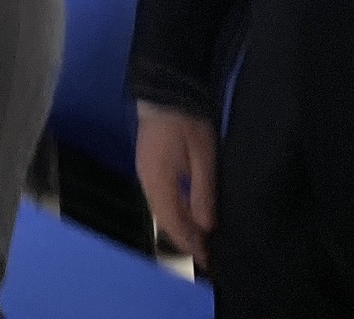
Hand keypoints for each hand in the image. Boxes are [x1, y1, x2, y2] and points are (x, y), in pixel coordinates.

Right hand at [136, 104, 216, 266]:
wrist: (165, 90)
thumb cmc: (187, 123)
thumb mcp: (203, 157)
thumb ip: (203, 192)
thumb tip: (206, 226)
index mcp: (158, 181)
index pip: (173, 223)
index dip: (190, 244)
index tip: (208, 262)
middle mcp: (147, 181)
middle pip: (164, 220)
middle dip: (184, 240)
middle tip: (207, 256)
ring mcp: (145, 172)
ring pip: (161, 210)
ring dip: (179, 227)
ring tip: (201, 241)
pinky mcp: (148, 165)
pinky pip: (160, 199)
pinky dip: (174, 213)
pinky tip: (189, 215)